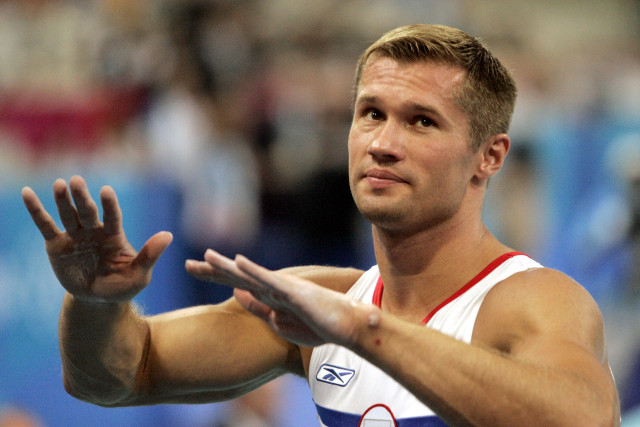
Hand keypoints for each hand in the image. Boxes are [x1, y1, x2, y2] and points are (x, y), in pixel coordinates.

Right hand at [22, 176, 172, 302]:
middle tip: (77, 181)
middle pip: (88, 211)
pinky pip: (45, 225)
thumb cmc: (123, 286)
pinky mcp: (57, 244)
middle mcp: (94, 231)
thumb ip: (150, 255)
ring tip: (59, 184)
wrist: (98, 301)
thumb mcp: (139, 275)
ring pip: (68, 215)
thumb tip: (169, 235)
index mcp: (114, 236)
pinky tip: (27, 194)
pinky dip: (36, 210)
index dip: (109, 205)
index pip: (112, 217)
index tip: (106, 191)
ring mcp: (75, 236)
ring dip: (62, 200)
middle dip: (82, 198)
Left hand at [187, 250, 378, 347]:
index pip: (236, 283)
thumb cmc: (318, 324)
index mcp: (269, 295)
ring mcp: (284, 288)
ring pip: (250, 276)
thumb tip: (237, 294)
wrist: (347, 326)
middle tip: (186, 265)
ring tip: (206, 256)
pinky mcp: (295, 293)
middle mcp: (274, 287)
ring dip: (228, 267)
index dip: (213, 275)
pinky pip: (271, 281)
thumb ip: (259, 307)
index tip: (191, 268)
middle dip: (211, 271)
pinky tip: (238, 262)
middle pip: (237, 277)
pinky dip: (254, 271)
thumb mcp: (281, 320)